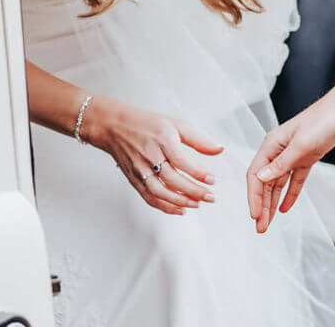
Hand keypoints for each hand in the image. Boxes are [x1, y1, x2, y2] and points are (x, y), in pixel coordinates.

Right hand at [82, 96, 222, 214]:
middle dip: (194, 191)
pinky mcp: (135, 180)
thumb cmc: (147, 124)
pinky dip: (165, 207)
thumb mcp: (175, 124)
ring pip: (160, 192)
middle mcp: (150, 156)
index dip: (198, 172)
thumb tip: (219, 149)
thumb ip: (198, 139)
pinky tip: (180, 209)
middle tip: (211, 196)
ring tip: (197, 204)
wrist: (115, 127)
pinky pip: (150, 197)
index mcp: (162, 139)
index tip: (212, 179)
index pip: (181, 160)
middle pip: (173, 179)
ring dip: (180, 201)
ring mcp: (140, 170)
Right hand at [246, 94, 334, 232]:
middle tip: (260, 227)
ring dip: (272, 203)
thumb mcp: (301, 145)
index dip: (253, 197)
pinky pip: (294, 180)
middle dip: (261, 205)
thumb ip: (281, 164)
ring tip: (269, 223)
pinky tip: (285, 208)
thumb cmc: (323, 120)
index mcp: (271, 144)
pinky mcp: (306, 158)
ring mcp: (292, 155)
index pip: (256, 175)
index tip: (255, 216)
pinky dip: (289, 194)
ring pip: (278, 183)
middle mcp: (278, 150)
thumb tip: (261, 178)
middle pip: (265, 182)